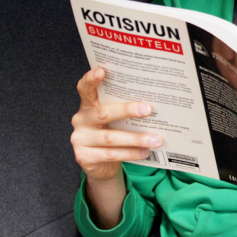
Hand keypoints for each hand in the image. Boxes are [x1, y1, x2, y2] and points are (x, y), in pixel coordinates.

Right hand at [70, 67, 162, 181]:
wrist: (102, 166)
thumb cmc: (113, 133)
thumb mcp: (116, 119)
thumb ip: (124, 108)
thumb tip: (154, 102)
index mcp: (88, 105)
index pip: (85, 89)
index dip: (91, 79)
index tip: (102, 71)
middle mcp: (81, 120)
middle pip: (103, 113)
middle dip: (127, 110)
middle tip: (147, 109)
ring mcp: (80, 139)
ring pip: (110, 137)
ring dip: (136, 138)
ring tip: (156, 139)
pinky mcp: (84, 157)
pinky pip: (111, 154)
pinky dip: (131, 153)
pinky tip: (145, 152)